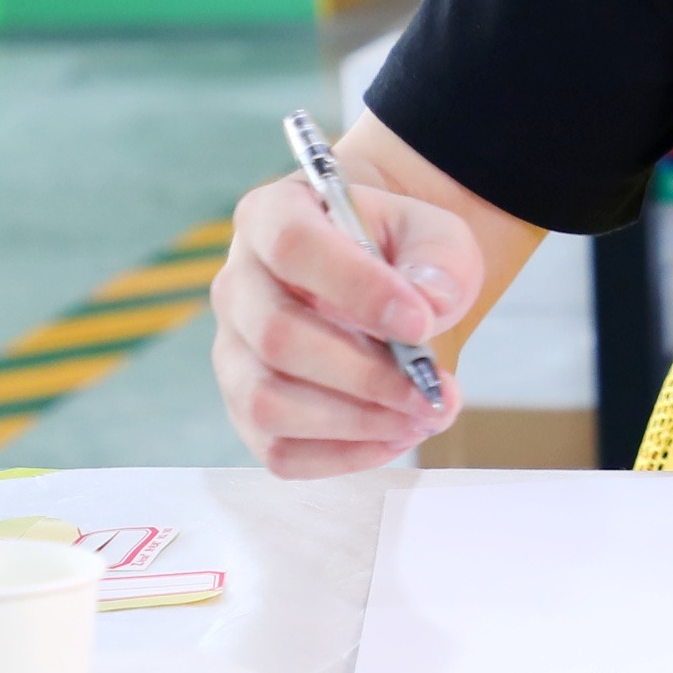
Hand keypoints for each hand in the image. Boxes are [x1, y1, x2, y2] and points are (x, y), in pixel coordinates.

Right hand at [209, 173, 478, 476]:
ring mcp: (234, 352)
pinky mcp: (247, 410)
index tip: (420, 322)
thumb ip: (438, 263)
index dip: (355, 288)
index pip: (292, 246)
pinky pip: (278, 451)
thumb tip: (429, 306)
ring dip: (354, 421)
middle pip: (275, 336)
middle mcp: (238, 285)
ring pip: (268, 402)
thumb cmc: (403, 256)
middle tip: (430, 390)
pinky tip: (394, 436)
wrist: (389, 290)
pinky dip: (342, 455)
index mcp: (272, 217)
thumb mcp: (434, 237)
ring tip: (420, 416)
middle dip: (364, 374)